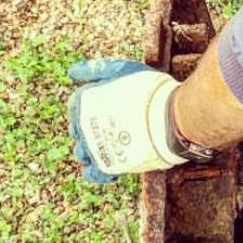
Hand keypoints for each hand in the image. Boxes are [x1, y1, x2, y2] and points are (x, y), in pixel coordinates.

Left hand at [67, 59, 186, 182]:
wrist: (169, 119)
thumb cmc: (150, 91)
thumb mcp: (124, 69)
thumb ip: (97, 70)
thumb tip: (73, 71)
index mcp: (82, 101)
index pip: (75, 106)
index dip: (90, 108)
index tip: (106, 108)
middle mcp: (81, 125)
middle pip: (78, 129)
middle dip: (90, 129)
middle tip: (112, 126)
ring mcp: (92, 147)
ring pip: (83, 152)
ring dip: (93, 149)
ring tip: (114, 145)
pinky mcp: (105, 166)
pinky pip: (94, 173)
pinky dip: (98, 171)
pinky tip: (112, 166)